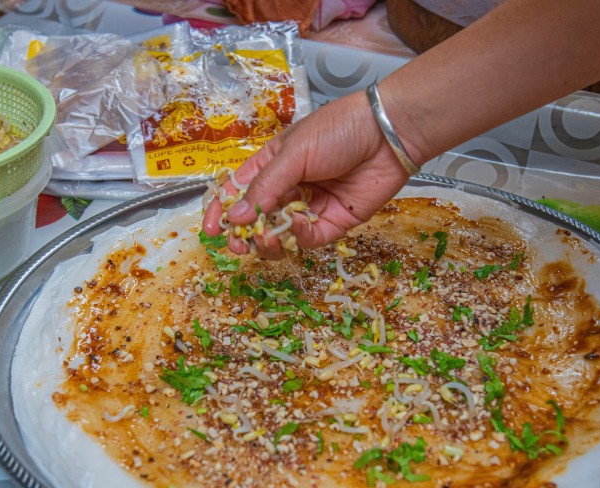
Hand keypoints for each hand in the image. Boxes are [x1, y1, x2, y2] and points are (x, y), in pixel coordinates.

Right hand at [201, 90, 412, 258]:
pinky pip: (306, 238)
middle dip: (243, 234)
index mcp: (271, 165)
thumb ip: (264, 188)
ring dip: (268, 240)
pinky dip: (297, 236)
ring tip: (265, 238)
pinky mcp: (332, 223)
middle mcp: (287, 189)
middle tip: (237, 244)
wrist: (387, 135)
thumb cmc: (338, 130)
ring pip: (279, 235)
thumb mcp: (292, 154)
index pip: (238, 192)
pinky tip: (296, 225)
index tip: (211, 230)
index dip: (222, 211)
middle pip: (256, 219)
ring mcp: (309, 207)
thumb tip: (236, 217)